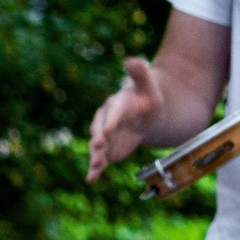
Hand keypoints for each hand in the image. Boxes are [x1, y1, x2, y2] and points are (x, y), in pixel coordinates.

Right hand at [87, 55, 164, 181]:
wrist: (142, 115)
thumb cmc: (146, 98)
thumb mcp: (149, 86)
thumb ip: (140, 74)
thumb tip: (132, 59)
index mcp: (116, 105)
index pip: (113, 112)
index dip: (111, 120)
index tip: (109, 129)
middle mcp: (105, 121)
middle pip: (99, 130)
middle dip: (99, 138)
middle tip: (99, 145)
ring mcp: (104, 136)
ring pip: (97, 147)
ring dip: (96, 156)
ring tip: (97, 165)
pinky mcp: (106, 150)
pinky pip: (99, 160)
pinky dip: (94, 170)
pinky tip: (90, 180)